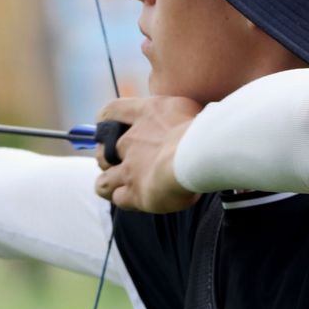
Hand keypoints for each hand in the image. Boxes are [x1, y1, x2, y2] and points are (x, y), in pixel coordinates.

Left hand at [94, 97, 202, 212]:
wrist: (203, 150)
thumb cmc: (205, 128)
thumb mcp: (187, 110)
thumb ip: (174, 116)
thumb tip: (180, 123)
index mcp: (146, 114)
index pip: (112, 111)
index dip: (105, 121)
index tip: (107, 127)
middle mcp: (132, 141)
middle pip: (104, 153)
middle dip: (108, 160)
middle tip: (124, 164)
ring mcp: (130, 169)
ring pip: (103, 182)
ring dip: (109, 184)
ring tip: (122, 185)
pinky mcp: (136, 193)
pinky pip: (118, 199)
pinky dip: (124, 199)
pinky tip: (136, 198)